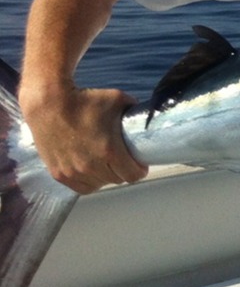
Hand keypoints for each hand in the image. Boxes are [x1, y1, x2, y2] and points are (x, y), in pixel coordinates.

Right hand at [19, 82, 143, 193]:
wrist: (49, 103)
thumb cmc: (85, 100)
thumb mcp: (118, 99)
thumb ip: (134, 109)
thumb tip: (142, 115)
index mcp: (110, 150)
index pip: (132, 175)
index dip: (139, 171)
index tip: (140, 165)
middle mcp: (91, 165)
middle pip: (117, 180)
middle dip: (124, 171)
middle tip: (124, 161)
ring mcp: (73, 171)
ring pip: (99, 184)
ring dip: (106, 176)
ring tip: (107, 164)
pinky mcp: (58, 173)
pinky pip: (81, 187)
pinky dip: (89, 181)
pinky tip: (92, 172)